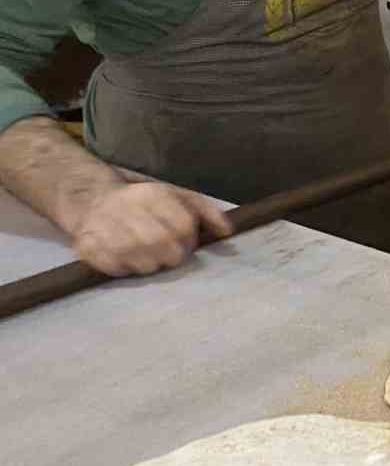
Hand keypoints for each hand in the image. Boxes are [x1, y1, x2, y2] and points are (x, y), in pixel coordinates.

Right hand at [69, 182, 232, 276]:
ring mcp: (104, 228)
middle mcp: (127, 209)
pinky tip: (124, 258)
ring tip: (146, 254)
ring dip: (150, 265)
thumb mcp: (180, 197)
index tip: (184, 241)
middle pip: (166, 249)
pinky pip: (116, 270)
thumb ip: (208, 212)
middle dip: (172, 256)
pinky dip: (125, 269)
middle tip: (166, 252)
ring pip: (144, 265)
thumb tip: (227, 232)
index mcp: (153, 195)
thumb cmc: (146, 204)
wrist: (93, 200)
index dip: (189, 241)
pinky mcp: (86, 246)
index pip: (183, 228)